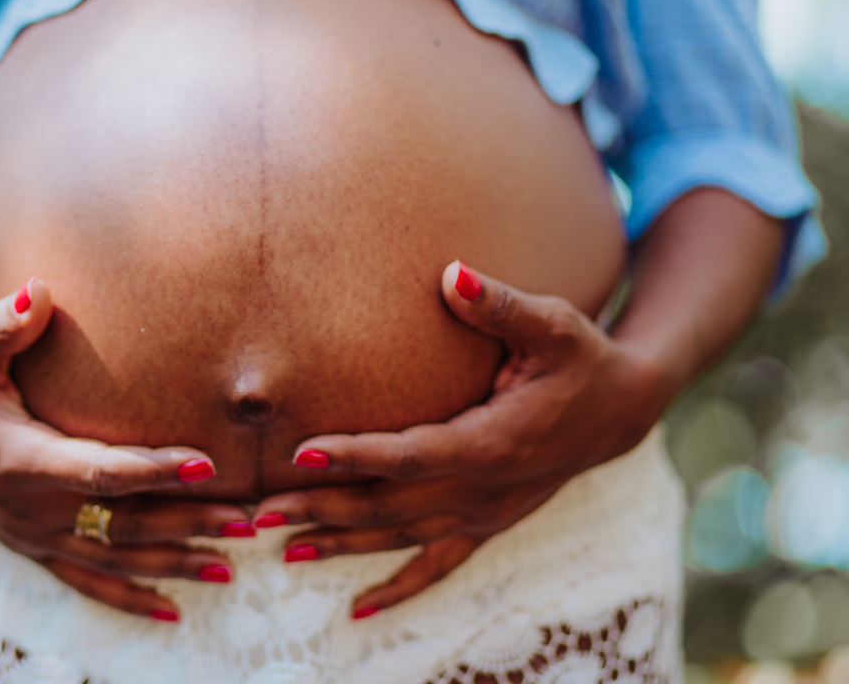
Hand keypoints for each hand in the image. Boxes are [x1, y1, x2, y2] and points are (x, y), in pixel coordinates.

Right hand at [0, 279, 252, 620]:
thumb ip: (0, 324)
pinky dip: (128, 598)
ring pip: (111, 560)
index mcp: (17, 456)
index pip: (96, 469)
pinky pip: (85, 582)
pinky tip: (173, 610)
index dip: (152, 470)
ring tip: (231, 565)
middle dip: (185, 521)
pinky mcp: (32, 547)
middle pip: (119, 523)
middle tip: (248, 517)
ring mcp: (30, 535)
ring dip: (171, 564)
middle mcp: (28, 507)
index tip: (207, 463)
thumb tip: (39, 289)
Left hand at [253, 261, 674, 618]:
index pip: (411, 453)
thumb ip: (501, 304)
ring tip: (283, 548)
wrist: (621, 411)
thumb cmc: (580, 360)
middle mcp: (485, 490)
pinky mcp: (487, 526)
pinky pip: (437, 568)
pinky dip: (398, 588)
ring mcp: (485, 515)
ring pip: (402, 538)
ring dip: (342, 544)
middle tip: (260, 512)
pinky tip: (359, 609)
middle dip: (325, 507)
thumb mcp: (555, 325)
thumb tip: (452, 273)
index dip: (356, 455)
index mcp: (494, 442)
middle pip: (391, 505)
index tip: (301, 452)